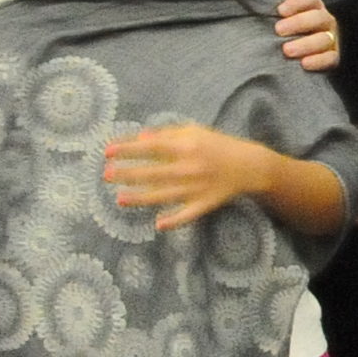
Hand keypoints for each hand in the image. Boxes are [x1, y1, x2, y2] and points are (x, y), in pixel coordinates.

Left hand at [102, 123, 277, 230]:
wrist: (250, 165)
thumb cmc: (218, 145)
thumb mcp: (194, 132)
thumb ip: (167, 134)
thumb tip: (140, 138)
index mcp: (186, 146)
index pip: (150, 147)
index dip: (127, 149)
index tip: (107, 152)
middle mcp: (189, 167)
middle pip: (152, 172)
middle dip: (127, 174)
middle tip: (106, 175)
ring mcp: (197, 187)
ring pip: (164, 195)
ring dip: (141, 198)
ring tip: (119, 198)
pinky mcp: (206, 203)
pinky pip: (188, 214)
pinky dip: (175, 220)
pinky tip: (158, 224)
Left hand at [273, 0, 339, 74]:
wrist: (291, 55)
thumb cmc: (284, 29)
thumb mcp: (278, 11)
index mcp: (312, 6)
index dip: (296, 2)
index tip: (280, 10)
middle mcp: (325, 20)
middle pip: (318, 17)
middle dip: (299, 23)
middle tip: (278, 30)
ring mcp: (331, 39)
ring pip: (324, 38)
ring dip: (306, 44)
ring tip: (286, 50)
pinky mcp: (333, 57)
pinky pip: (331, 58)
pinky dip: (319, 61)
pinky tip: (304, 64)